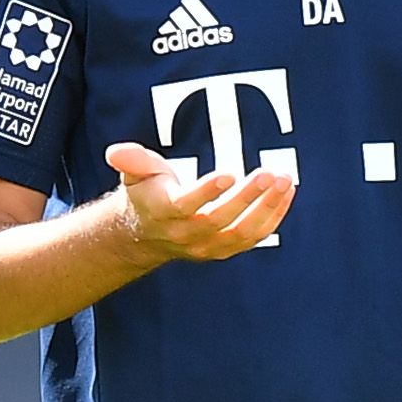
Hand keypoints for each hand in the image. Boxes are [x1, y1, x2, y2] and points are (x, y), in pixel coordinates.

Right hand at [104, 142, 293, 263]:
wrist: (147, 235)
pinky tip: (285, 194)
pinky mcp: (225, 249)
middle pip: (219, 219)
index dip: (207, 191)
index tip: (230, 173)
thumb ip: (132, 161)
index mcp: (165, 212)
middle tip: (270, 173)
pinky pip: (253, 237)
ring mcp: (207, 246)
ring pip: (241, 233)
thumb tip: (116, 152)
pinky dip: (272, 217)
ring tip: (285, 181)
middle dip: (247, 197)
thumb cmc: (147, 194)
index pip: (186, 205)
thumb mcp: (135, 174)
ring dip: (267, 208)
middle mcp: (186, 234)